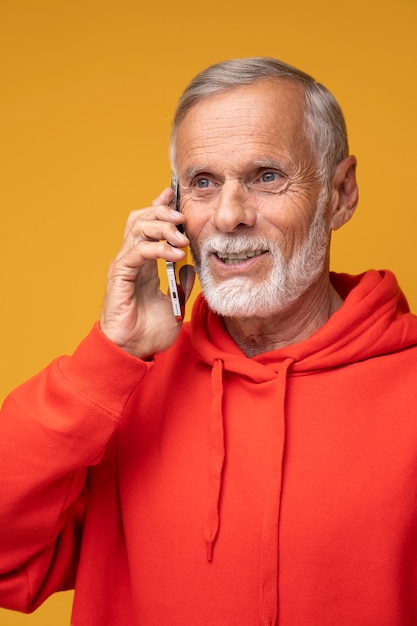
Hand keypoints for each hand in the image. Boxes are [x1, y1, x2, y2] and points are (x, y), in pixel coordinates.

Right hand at [100, 188, 189, 358]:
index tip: (173, 193)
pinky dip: (158, 249)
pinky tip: (176, 256)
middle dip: (162, 212)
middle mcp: (131, 259)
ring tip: (182, 237)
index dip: (160, 207)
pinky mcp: (120, 275)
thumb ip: (183, 283)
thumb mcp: (176, 303)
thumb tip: (191, 266)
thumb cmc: (149, 331)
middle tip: (183, 216)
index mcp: (143, 263)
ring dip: (163, 227)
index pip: (149, 226)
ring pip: (138, 228)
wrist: (133, 351)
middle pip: (141, 219)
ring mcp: (124, 266)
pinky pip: (138, 251)